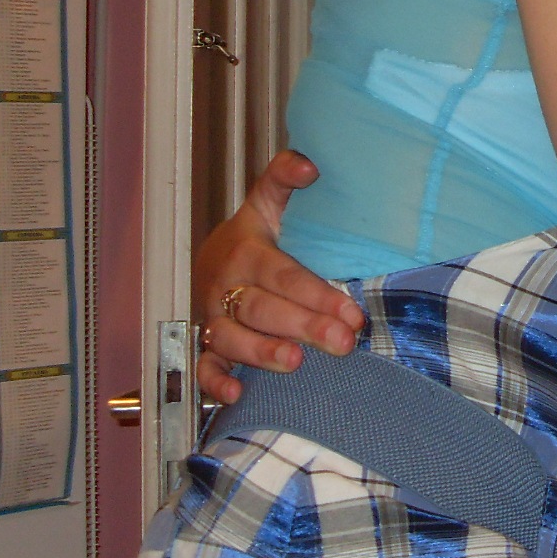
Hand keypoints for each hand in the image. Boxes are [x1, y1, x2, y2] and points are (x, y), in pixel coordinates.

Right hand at [193, 150, 364, 403]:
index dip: (316, 295)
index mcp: (246, 251)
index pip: (283, 275)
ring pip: (231, 338)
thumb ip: (284, 177)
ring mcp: (213, 318)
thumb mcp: (267, 202)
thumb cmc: (255, 234)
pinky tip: (236, 393)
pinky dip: (214, 382)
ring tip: (295, 362)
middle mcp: (225, 286)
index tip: (353, 313)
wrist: (212, 259)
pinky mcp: (205, 345)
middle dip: (303, 326)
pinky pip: (203, 367)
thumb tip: (311, 164)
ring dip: (261, 351)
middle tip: (343, 342)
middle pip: (262, 308)